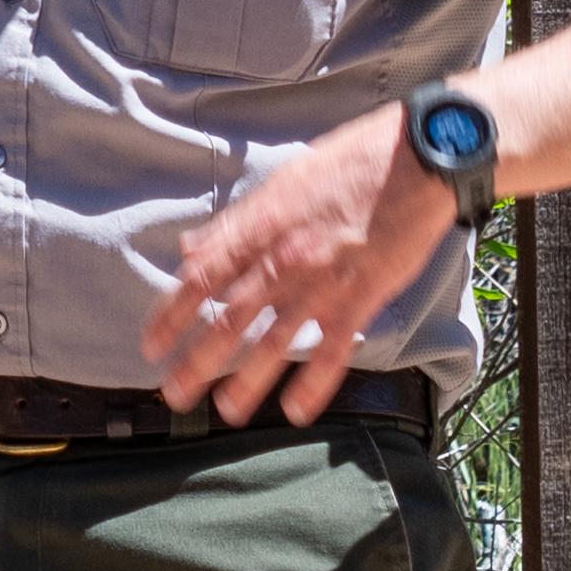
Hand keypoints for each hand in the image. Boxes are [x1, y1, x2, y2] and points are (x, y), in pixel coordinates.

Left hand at [145, 131, 454, 422]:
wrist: (418, 158)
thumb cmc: (351, 161)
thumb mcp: (283, 181)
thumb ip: (236, 222)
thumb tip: (190, 248)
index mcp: (261, 226)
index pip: (202, 278)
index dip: (172, 315)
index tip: (151, 345)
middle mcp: (283, 258)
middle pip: (229, 319)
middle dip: (197, 362)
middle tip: (174, 394)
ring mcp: (322, 281)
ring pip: (274, 342)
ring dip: (246, 382)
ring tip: (226, 411)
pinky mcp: (362, 297)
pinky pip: (331, 350)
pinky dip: (313, 385)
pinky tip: (296, 411)